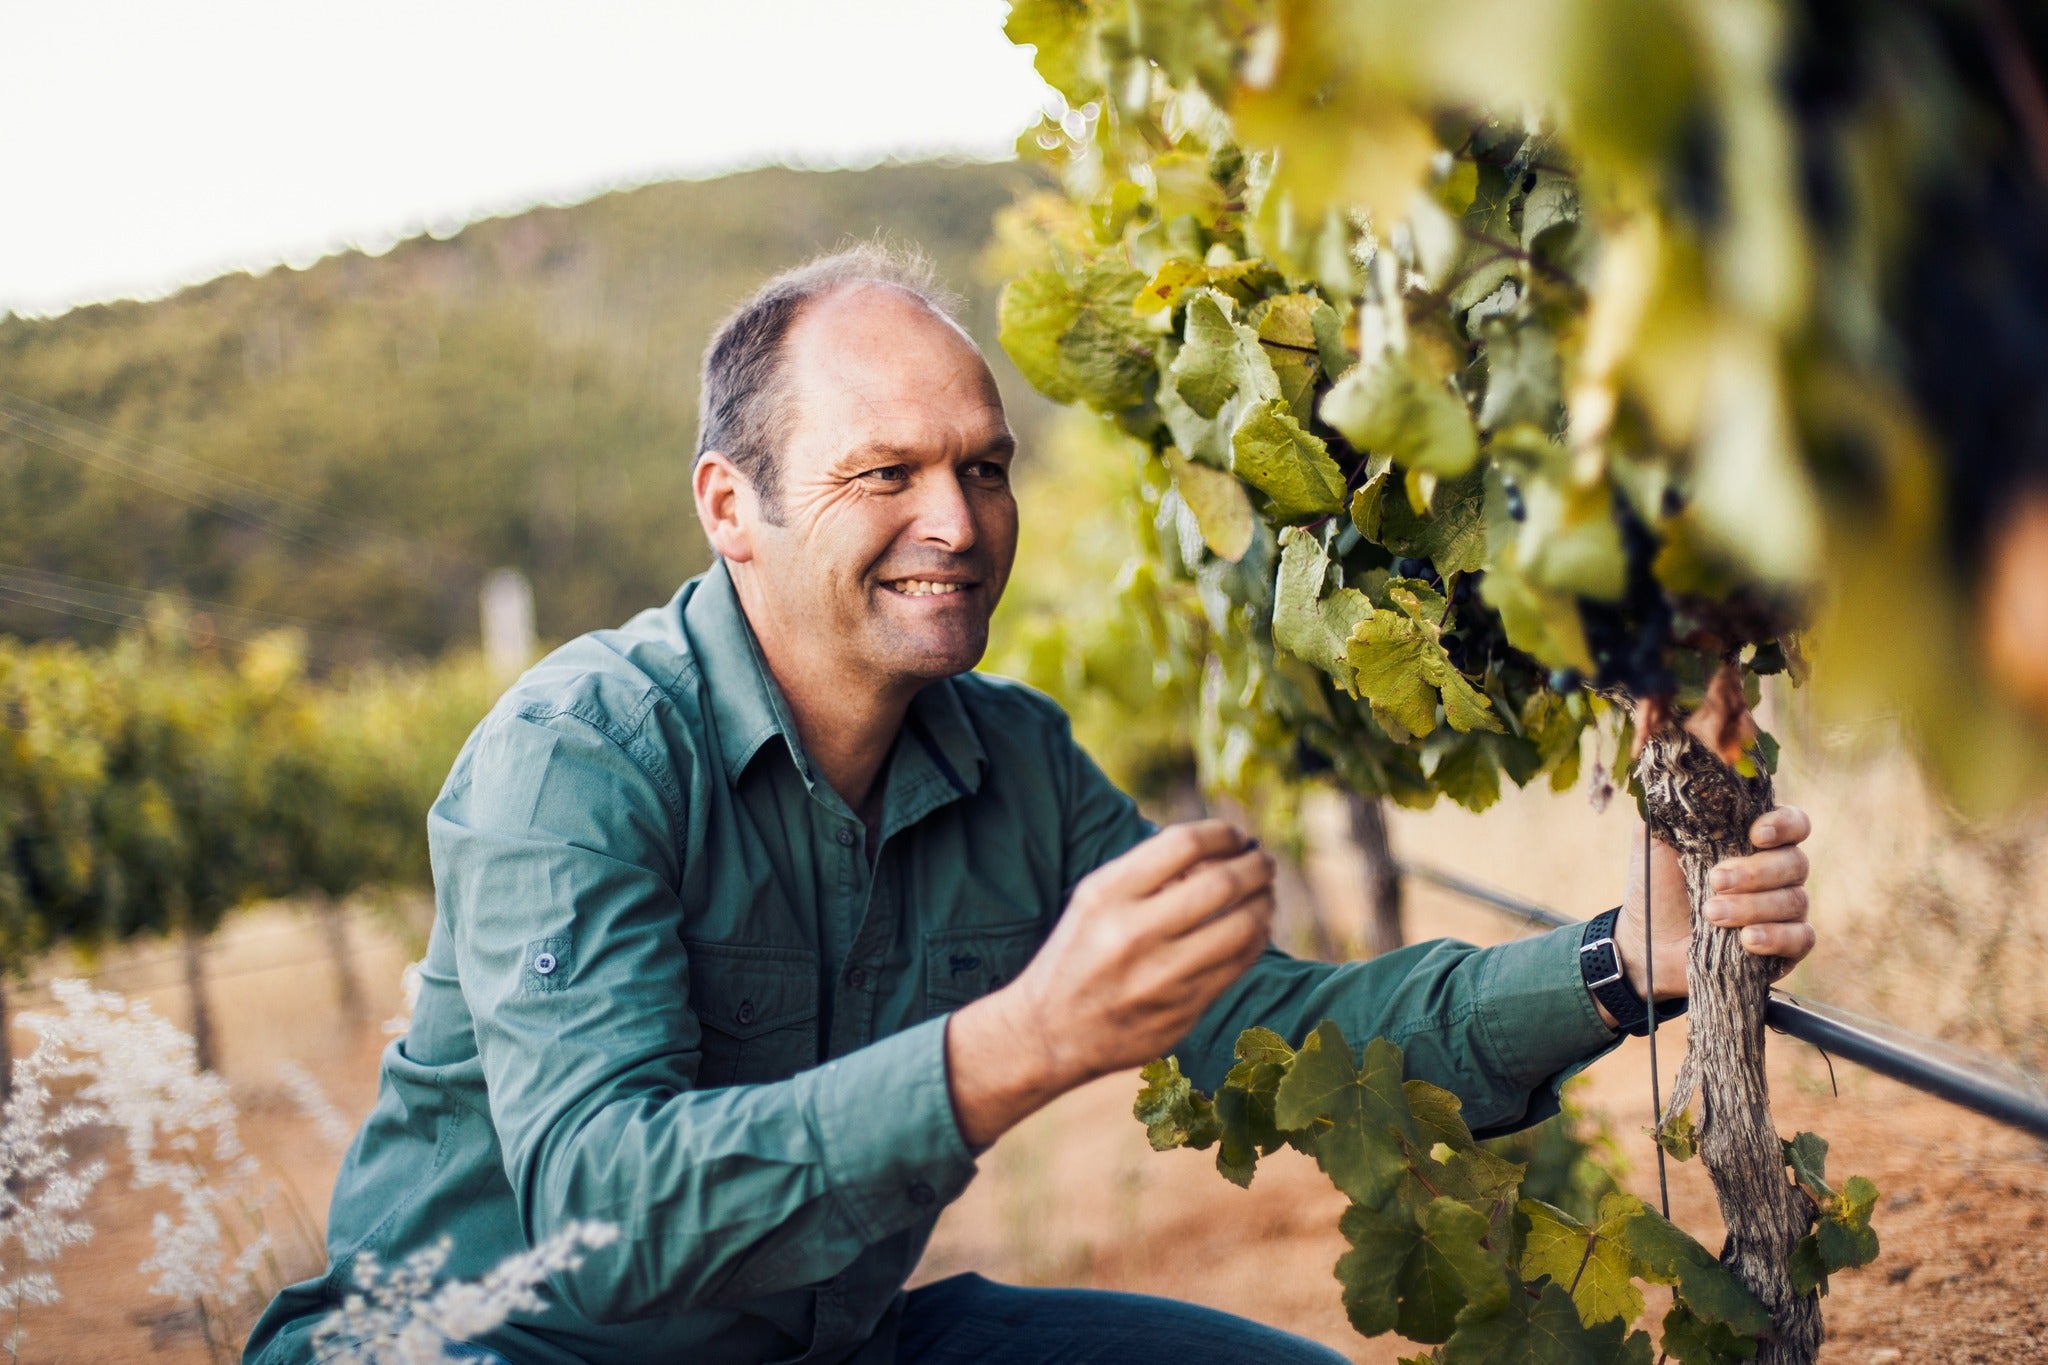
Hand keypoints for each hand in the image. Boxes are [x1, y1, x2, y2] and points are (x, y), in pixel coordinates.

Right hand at [945, 819, 1275, 1147]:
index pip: (1182, 844)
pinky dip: (1255, 939)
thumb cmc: (1078, 953)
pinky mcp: (1182, 1011)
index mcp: (1106, 896)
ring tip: (1265, 893)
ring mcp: (1161, 977)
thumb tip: (1219, 849)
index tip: (1235, 834)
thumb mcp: (1094, 900)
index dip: (1222, 833)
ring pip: (1243, 927)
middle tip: (1264, 861)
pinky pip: (1239, 965)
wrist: (1050, 1033)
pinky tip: (1254, 928)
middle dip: (1256, 865)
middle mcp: (1133, 934)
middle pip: (1222, 883)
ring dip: (1265, 902)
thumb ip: (1148, 873)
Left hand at [1613, 806, 1815, 1011]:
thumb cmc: (1654, 888)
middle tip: (1714, 880)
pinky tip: (1747, 939)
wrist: (1646, 944)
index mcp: (1752, 840)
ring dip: (1752, 907)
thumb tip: (1675, 776)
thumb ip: (1669, 812)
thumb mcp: (1653, 845)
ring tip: (1710, 914)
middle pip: (1795, 862)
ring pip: (1794, 900)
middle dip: (1754, 872)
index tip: (1755, 835)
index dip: (1783, 825)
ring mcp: (1783, 909)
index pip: (1793, 822)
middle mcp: (1776, 871)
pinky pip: (1802, 937)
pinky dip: (1776, 937)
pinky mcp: (1786, 946)